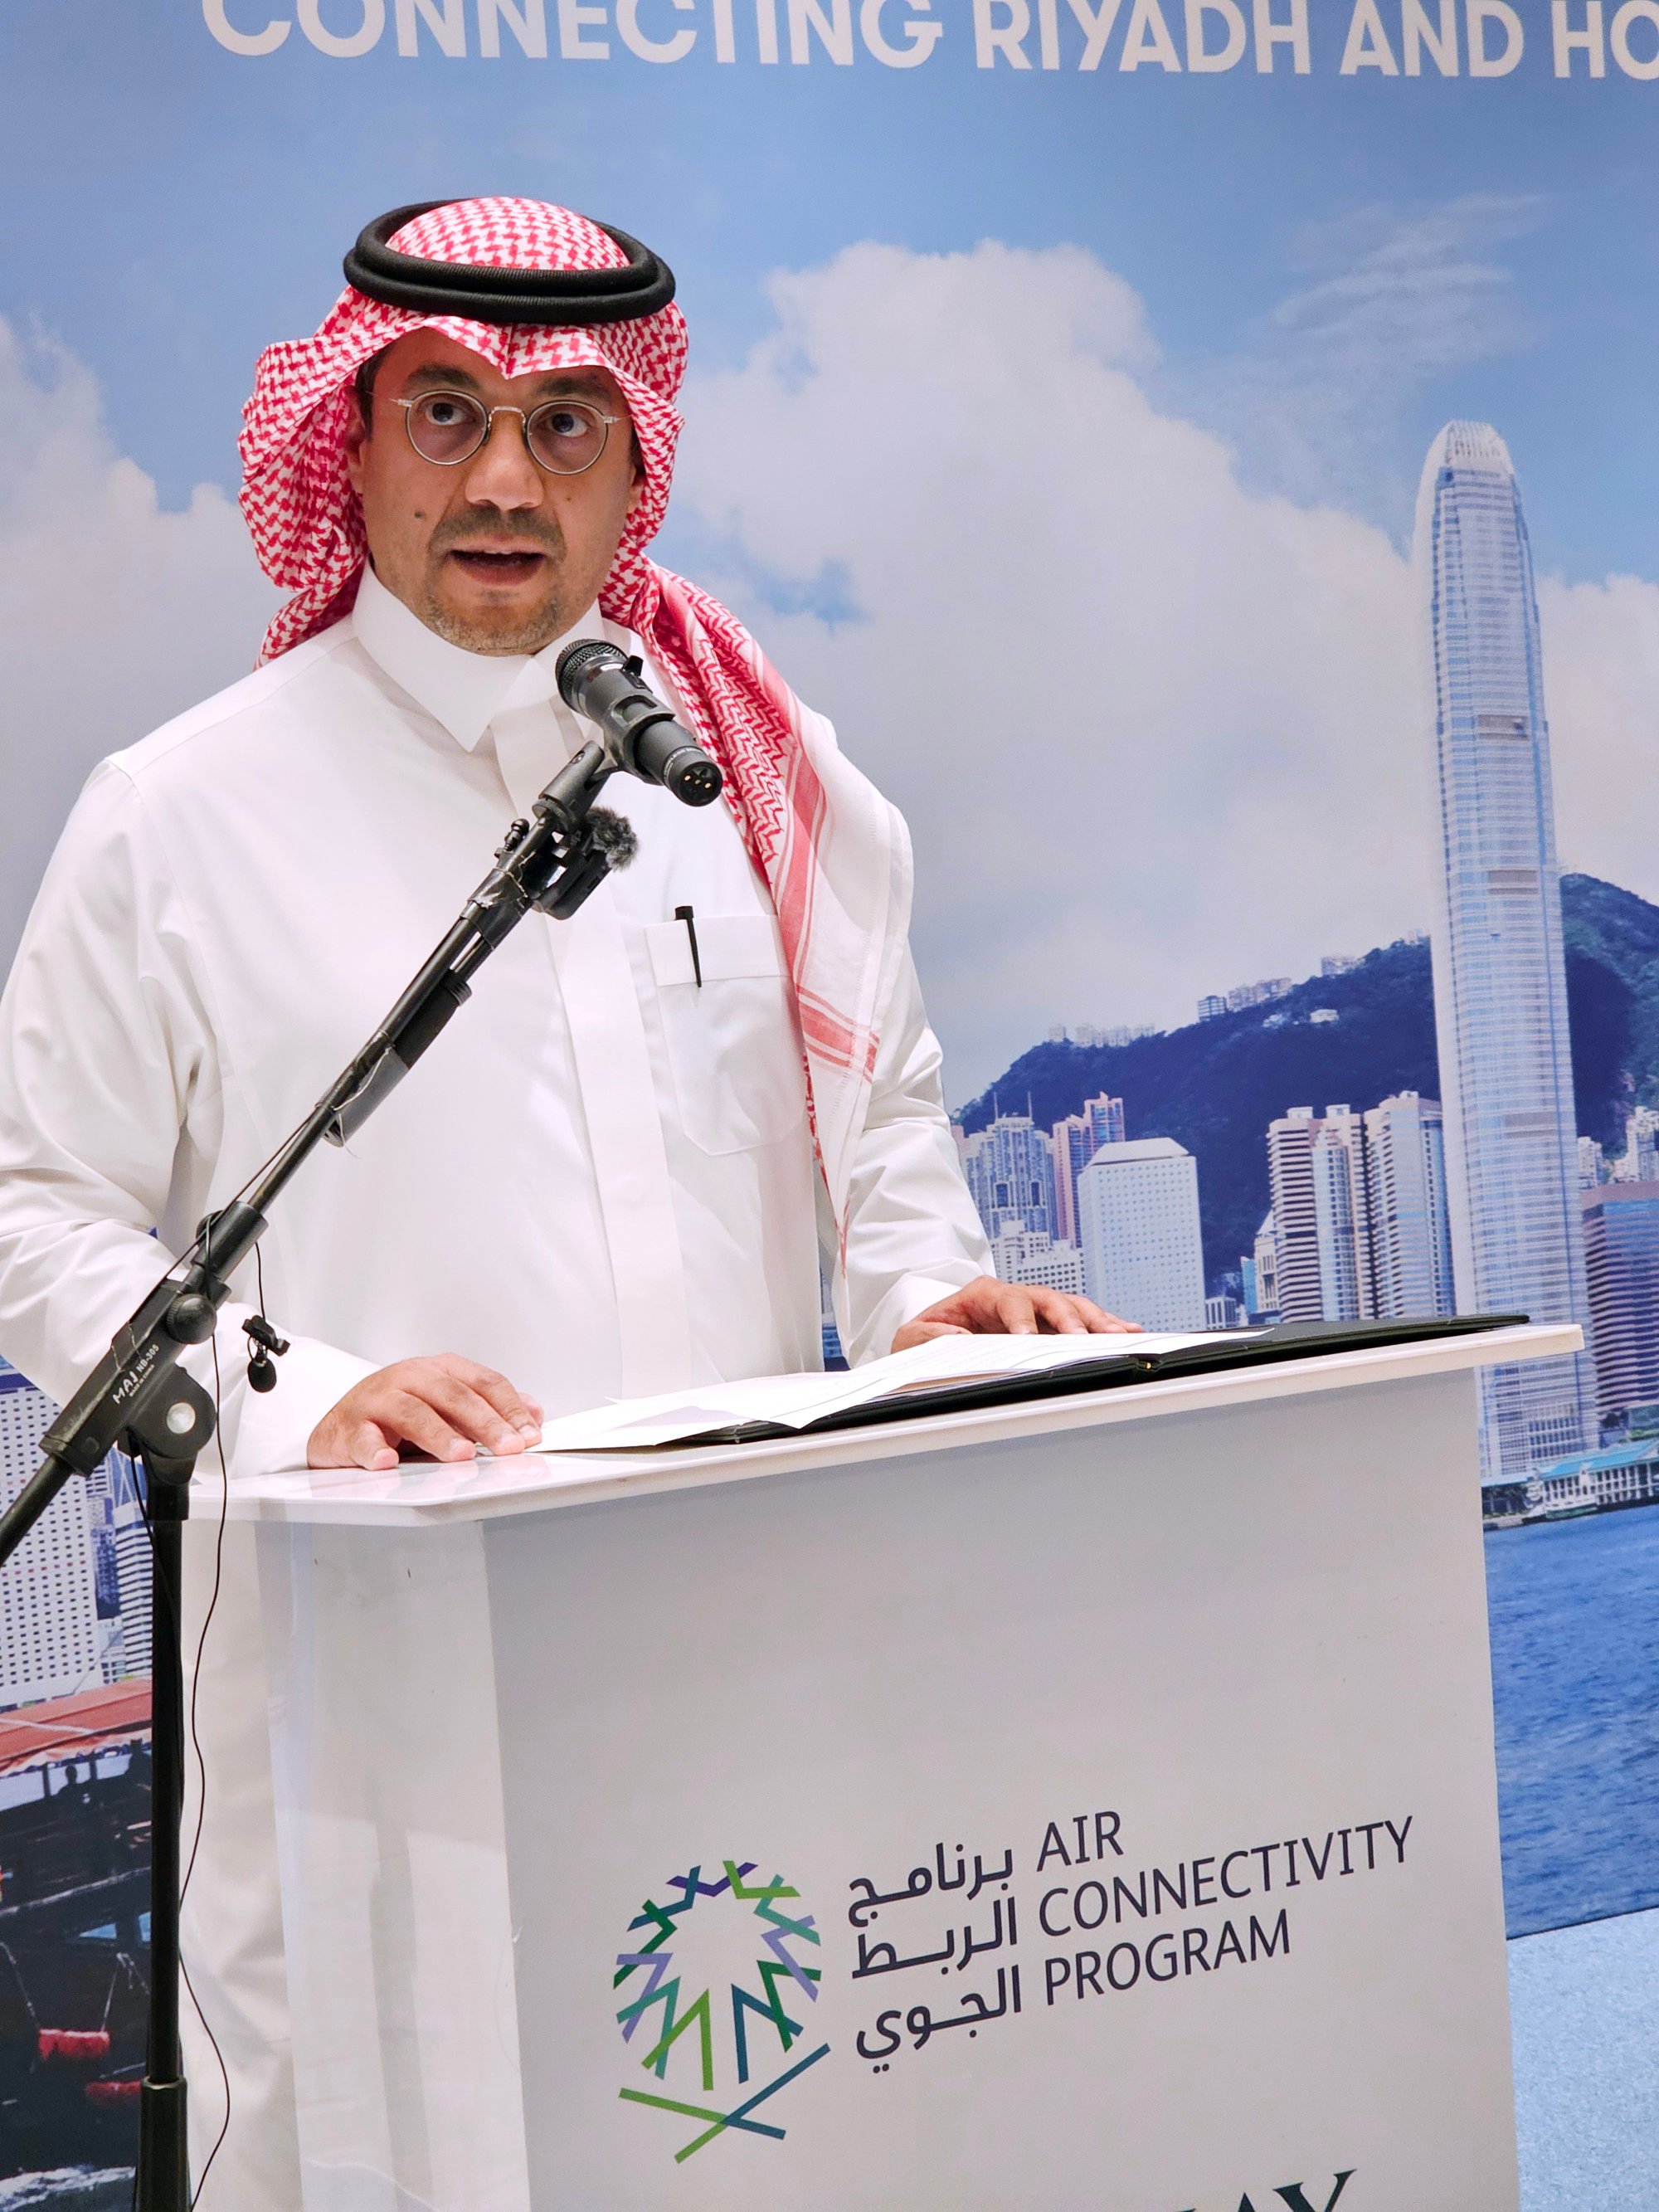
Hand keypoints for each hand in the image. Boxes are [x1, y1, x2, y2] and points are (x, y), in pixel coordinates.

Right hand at [308, 1355, 545, 1471]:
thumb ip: (490, 1408)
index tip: (529, 1434)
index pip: (483, 1382)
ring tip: (462, 1454)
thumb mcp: (448, 1405)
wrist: (340, 1422)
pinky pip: (363, 1438)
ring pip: (412, 1412)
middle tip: (507, 1447)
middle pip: (453, 1395)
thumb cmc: (398, 1412)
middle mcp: (410, 1377)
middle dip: (485, 1422)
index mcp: (438, 1369)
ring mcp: (377, 1399)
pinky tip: (388, 1461)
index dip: (510, 1408)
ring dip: (439, 1434)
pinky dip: (375, 1450)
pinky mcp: (350, 1426)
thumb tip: (534, 1414)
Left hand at [892, 1276, 1140, 1351]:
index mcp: (983, 1294)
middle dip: (1068, 1319)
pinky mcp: (1049, 1327)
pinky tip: (1127, 1331)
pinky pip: (1081, 1323)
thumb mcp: (915, 1337)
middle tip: (1081, 1339)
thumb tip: (962, 1338)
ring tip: (1120, 1333)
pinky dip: (1104, 1326)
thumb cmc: (926, 1337)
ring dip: (1096, 1321)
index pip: (1008, 1300)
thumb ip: (931, 1335)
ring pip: (1072, 1309)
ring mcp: (1036, 1311)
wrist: (932, 1341)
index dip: (1021, 1318)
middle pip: (1049, 1300)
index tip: (1029, 1337)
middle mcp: (1015, 1298)